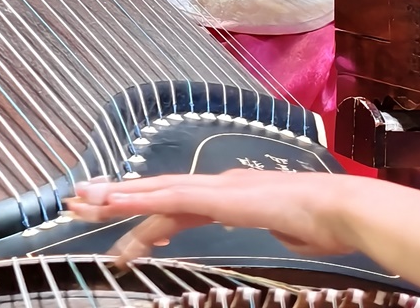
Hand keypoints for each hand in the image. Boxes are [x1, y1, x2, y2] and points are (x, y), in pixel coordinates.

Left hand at [67, 170, 358, 262]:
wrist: (342, 209)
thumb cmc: (325, 223)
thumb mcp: (290, 233)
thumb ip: (276, 230)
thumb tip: (282, 234)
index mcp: (230, 194)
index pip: (174, 201)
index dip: (141, 205)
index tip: (113, 211)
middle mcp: (217, 185)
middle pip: (154, 191)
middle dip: (114, 196)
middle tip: (76, 200)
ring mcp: (218, 188)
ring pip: (154, 191)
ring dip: (116, 196)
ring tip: (82, 201)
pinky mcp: (220, 197)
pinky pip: (172, 198)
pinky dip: (141, 198)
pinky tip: (119, 201)